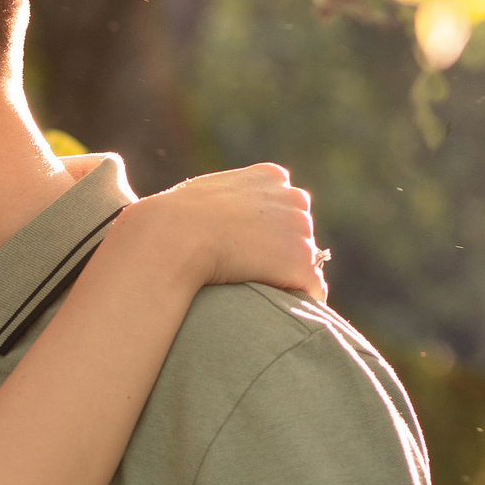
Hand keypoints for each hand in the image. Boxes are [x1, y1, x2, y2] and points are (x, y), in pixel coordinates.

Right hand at [109, 162, 325, 302]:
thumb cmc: (172, 219)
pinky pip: (312, 288)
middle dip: (280, 250)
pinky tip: (274, 307)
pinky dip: (298, 299)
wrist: (174, 237)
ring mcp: (300, 230)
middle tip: (247, 270)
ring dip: (284, 275)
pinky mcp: (301, 262)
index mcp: (269, 177)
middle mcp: (292, 198)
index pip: (284, 203)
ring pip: (304, 260)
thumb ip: (223, 201)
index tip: (242, 246)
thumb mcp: (200, 194)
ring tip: (252, 287)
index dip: (264, 228)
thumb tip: (217, 222)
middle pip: (298, 230)